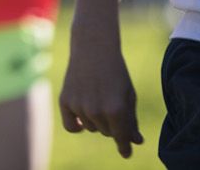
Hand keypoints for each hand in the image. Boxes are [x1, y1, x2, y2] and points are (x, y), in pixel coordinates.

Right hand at [60, 36, 143, 157]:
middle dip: (113, 124)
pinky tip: (83, 118)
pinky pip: (72, 127)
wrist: (93, 46)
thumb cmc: (115, 71)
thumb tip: (135, 142)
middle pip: (107, 132)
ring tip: (98, 98)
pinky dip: (78, 126)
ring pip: (91, 128)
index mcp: (116, 109)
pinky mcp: (64, 101)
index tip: (126, 153)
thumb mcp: (128, 95)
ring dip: (96, 120)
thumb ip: (131, 120)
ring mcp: (78, 106)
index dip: (125, 147)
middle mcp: (95, 110)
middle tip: (113, 103)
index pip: (121, 138)